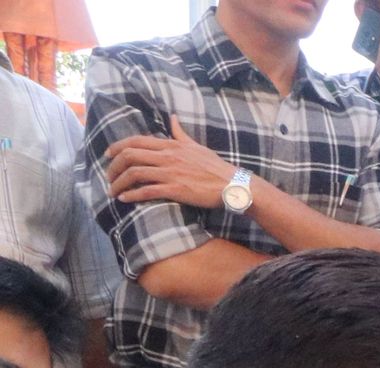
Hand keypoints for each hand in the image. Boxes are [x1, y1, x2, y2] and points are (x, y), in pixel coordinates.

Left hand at [104, 115, 240, 207]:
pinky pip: (147, 191)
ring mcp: (170, 173)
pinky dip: (132, 195)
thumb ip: (179, 132)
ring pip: (134, 173)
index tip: (108, 155)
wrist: (233, 185)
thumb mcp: (196, 145)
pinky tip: (124, 199)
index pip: (135, 141)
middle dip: (113, 166)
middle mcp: (167, 157)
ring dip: (118, 182)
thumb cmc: (216, 167)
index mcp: (170, 145)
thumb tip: (172, 117)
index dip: (117, 147)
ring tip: (113, 190)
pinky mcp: (175, 190)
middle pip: (129, 156)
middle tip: (108, 176)